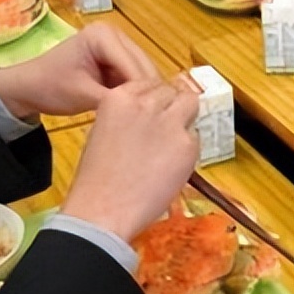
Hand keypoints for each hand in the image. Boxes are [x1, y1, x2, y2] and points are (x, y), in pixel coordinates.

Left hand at [0, 22, 160, 122]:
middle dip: (147, 90)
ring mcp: (116, 44)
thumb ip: (114, 99)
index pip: (133, 63)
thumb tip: (145, 109)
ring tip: (149, 114)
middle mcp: (114, 33)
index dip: (144, 90)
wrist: (28, 87)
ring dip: (144, 91)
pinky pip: (133, 75)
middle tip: (156, 117)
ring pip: (142, 70)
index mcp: (103, 35)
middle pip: (142, 64)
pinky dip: (136, 91)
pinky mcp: (116, 57)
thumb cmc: (49, 87)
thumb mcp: (82, 95)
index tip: (155, 115)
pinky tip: (139, 107)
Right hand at [60, 80, 199, 242]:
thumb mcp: (104, 130)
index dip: (155, 99)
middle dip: (171, 107)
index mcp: (121, 97)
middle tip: (165, 129)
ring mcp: (170, 123)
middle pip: (172, 91)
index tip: (155, 111)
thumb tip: (153, 111)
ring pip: (191, 104)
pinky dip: (188, 149)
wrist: (103, 210)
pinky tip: (170, 166)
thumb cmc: (97, 179)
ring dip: (185, 118)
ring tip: (172, 142)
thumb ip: (129, 114)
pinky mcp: (188, 145)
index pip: (151, 83)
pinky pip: (195, 138)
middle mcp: (147, 104)